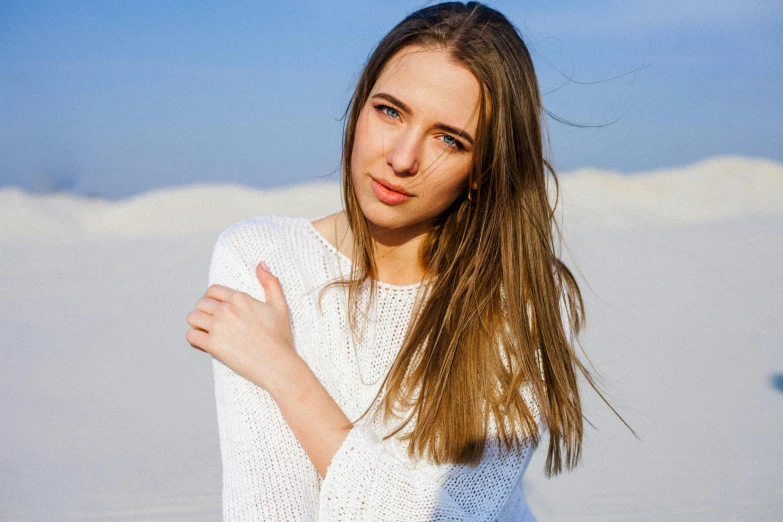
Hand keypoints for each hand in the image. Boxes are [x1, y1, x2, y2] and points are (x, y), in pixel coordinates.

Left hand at [186, 262, 299, 392]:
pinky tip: (205, 344)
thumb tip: (261, 264)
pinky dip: (195, 339)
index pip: (212, 290)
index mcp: (240, 298)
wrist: (277, 364)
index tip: (218, 310)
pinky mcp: (213, 345)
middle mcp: (226, 310)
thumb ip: (270, 283)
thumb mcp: (280, 306)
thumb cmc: (280, 337)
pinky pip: (191, 336)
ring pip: (193, 318)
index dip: (212, 299)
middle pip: (200, 303)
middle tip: (214, 324)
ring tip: (208, 333)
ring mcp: (218, 327)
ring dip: (198, 324)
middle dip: (205, 312)